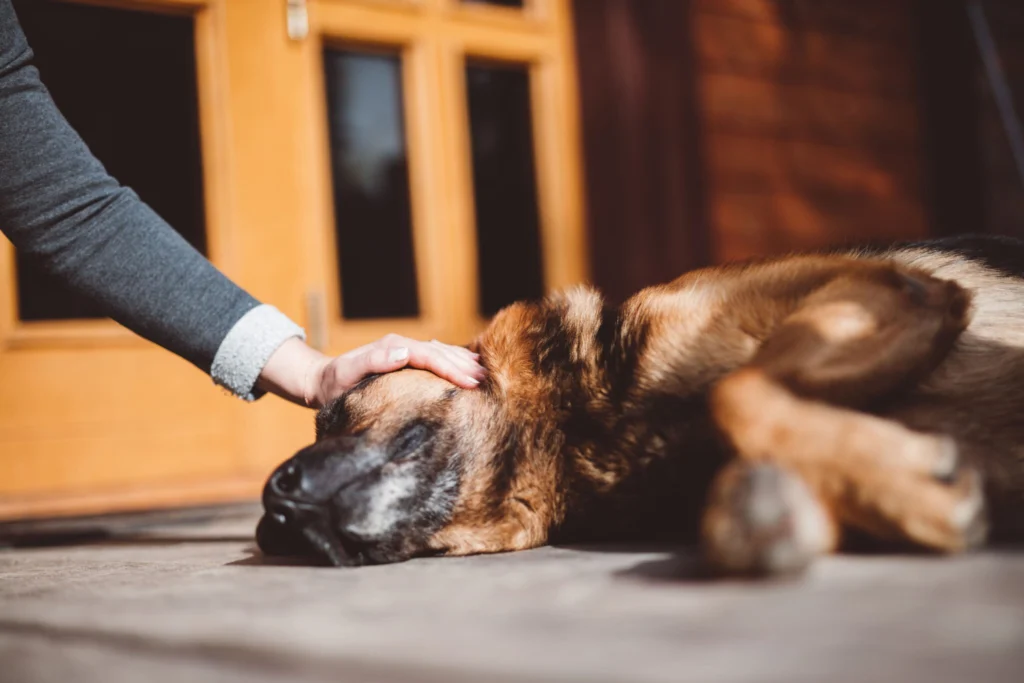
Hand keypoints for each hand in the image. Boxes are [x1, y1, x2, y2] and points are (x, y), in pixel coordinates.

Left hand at [257, 334, 485, 408]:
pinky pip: (434, 357)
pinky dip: (452, 360)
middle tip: (487, 381)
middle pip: (440, 352)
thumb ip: (374, 361)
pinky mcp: (404, 359)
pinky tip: (466, 366)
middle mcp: (400, 346)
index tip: (471, 382)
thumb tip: (405, 353)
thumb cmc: (333, 384)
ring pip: (441, 352)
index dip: (452, 369)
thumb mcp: (348, 373)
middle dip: (464, 365)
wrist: (320, 381)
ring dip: (462, 361)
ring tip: (484, 373)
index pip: (430, 356)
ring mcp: (403, 351)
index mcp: (393, 348)